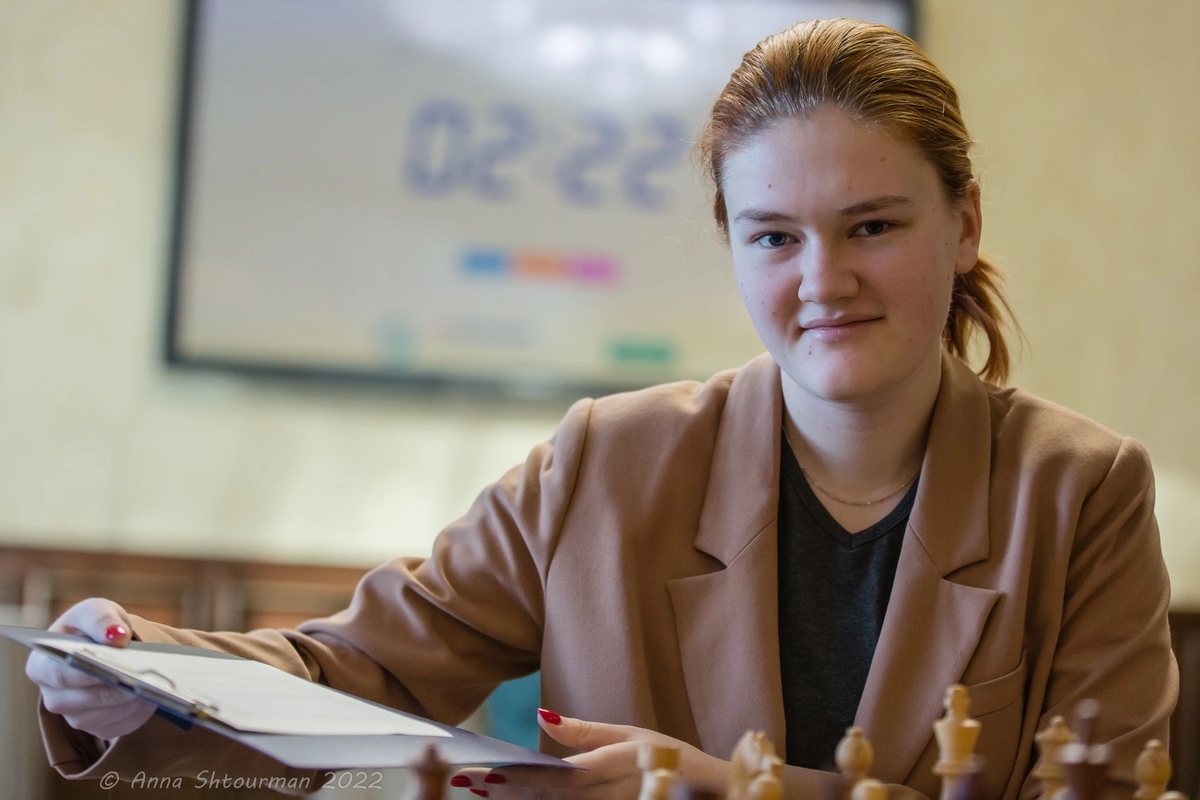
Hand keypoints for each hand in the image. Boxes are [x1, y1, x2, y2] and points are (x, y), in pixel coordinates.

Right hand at [24, 597, 156, 739]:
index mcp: (43, 666)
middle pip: (84, 700)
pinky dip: (137, 713)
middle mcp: (53, 697)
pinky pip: (118, 726)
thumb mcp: (96, 611)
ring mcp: (74, 715)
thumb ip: (102, 619)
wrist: (108, 645)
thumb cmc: (95, 627)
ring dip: (129, 702)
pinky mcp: (98, 727)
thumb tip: (116, 636)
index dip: (88, 671)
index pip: (61, 674)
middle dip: (115, 688)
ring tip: (152, 686)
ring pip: (102, 717)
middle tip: (143, 678)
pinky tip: (152, 698)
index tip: (114, 662)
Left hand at [450, 709, 728, 797]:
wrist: (709, 794)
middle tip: (464, 780)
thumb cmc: (672, 761)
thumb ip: (585, 731)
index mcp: (606, 769)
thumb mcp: (633, 735)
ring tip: (479, 792)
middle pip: (542, 798)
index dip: (513, 779)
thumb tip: (542, 715)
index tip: (482, 773)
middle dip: (502, 792)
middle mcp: (602, 795)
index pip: (550, 777)